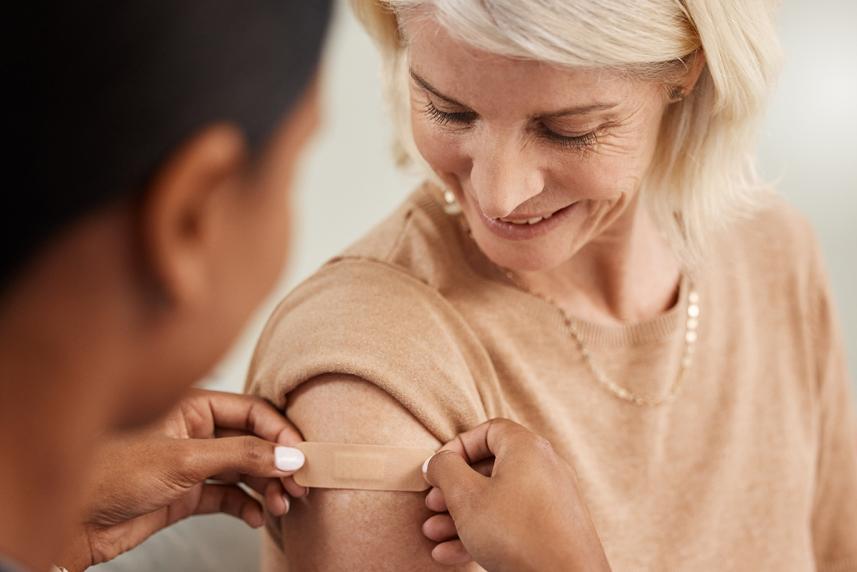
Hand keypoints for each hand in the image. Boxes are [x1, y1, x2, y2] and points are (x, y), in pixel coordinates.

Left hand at [58, 389, 306, 569]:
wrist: (70, 523)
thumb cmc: (110, 475)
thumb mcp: (184, 460)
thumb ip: (241, 455)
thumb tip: (288, 454)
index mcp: (191, 405)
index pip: (252, 410)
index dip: (281, 431)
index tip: (302, 454)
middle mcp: (195, 431)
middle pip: (252, 441)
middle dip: (278, 463)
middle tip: (299, 485)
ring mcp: (191, 463)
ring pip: (244, 470)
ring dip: (267, 487)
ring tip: (282, 504)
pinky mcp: (186, 494)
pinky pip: (228, 496)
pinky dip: (246, 506)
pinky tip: (257, 516)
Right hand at [421, 419, 610, 571]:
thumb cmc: (516, 533)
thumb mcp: (466, 497)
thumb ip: (445, 470)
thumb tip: (437, 462)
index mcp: (527, 448)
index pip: (487, 431)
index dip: (457, 447)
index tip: (437, 469)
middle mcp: (544, 467)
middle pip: (490, 468)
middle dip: (454, 489)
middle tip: (432, 504)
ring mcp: (552, 500)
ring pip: (498, 500)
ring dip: (461, 516)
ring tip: (434, 533)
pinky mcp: (554, 529)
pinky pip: (512, 522)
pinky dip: (484, 532)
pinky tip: (450, 554)